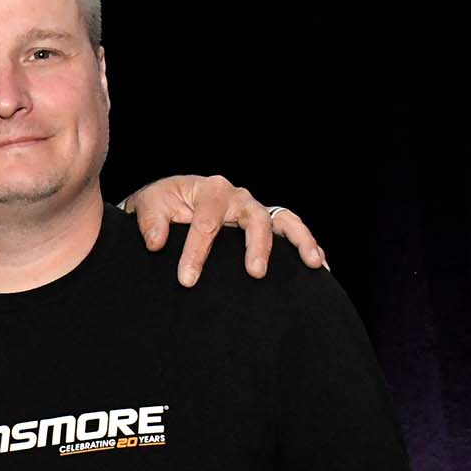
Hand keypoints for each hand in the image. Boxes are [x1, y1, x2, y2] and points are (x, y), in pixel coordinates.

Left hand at [118, 175, 324, 286]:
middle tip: (255, 273)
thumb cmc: (163, 204)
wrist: (172, 202)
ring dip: (301, 241)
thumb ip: (150, 221)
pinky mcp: (266, 224)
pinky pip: (291, 232)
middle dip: (258, 245)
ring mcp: (256, 210)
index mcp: (210, 190)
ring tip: (313, 263)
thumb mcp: (149, 205)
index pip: (206, 223)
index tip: (187, 280)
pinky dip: (309, 246)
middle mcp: (238, 198)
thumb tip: (157, 243)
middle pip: (256, 218)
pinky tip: (321, 267)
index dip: (196, 253)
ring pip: (285, 221)